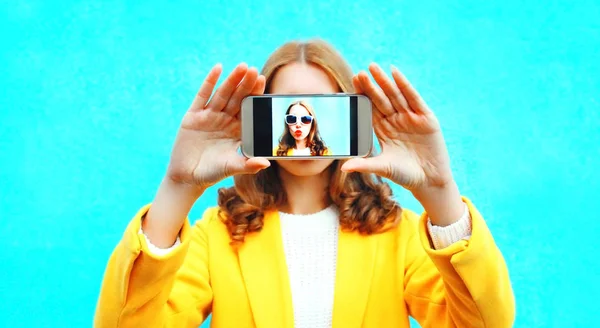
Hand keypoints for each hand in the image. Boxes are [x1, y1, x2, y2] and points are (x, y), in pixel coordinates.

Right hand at [166, 63, 270, 189]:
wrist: (187, 177)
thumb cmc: (212, 173)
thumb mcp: (231, 168)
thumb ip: (248, 165)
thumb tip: (266, 163)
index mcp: (238, 130)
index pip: (249, 108)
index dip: (255, 94)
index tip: (262, 80)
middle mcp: (225, 120)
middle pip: (237, 98)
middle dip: (245, 84)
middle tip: (253, 69)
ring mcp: (209, 116)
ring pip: (223, 94)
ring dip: (232, 80)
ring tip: (242, 66)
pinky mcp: (194, 116)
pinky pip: (202, 96)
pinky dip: (209, 82)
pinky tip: (218, 68)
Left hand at [342, 63, 453, 193]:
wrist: (430, 181)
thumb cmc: (406, 175)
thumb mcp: (383, 168)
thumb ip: (365, 165)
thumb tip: (343, 167)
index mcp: (384, 130)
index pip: (371, 109)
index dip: (363, 95)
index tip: (353, 82)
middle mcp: (396, 121)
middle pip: (381, 99)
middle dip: (371, 86)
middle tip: (359, 72)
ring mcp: (411, 118)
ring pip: (395, 96)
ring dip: (385, 81)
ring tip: (373, 68)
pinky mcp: (426, 118)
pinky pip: (414, 98)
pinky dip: (405, 85)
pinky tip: (395, 73)